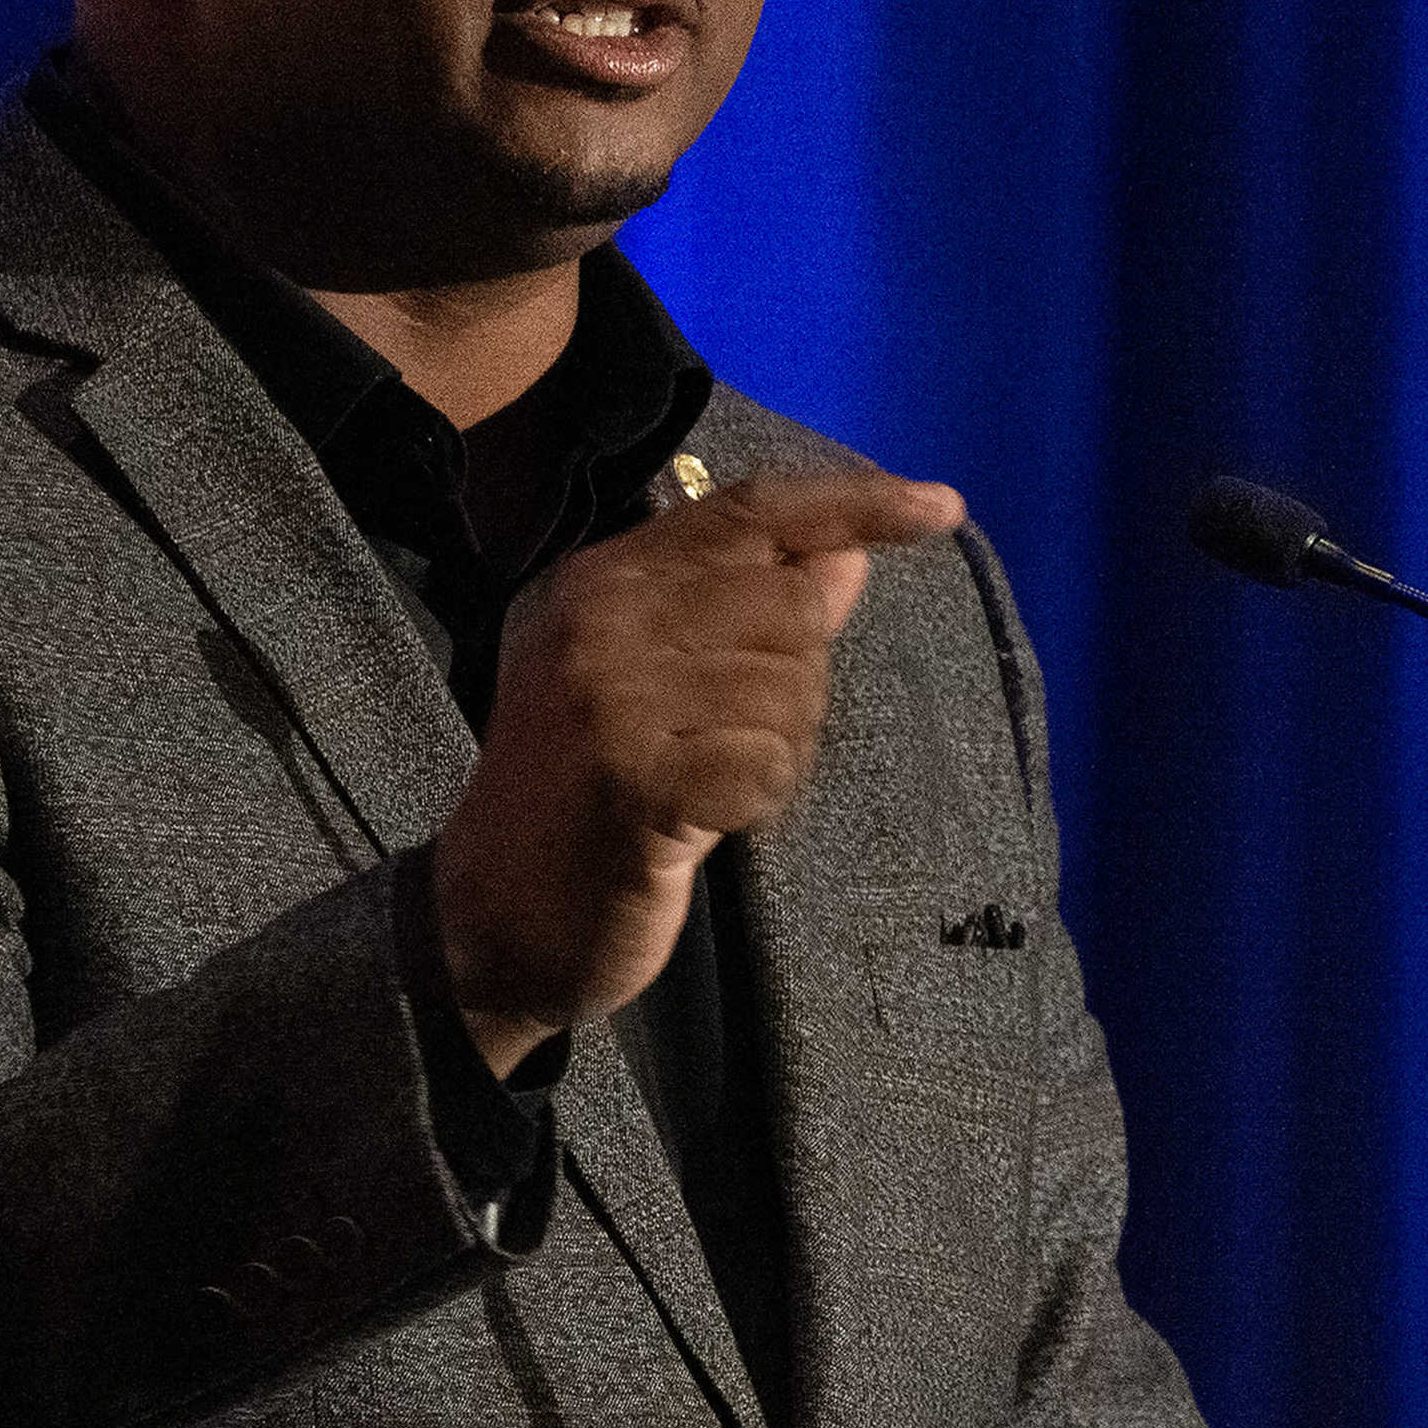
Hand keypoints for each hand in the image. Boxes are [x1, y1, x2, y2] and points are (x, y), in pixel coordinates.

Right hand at [424, 465, 967, 1066]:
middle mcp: (598, 618)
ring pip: (792, 687)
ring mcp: (611, 695)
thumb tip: (848, 556)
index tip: (940, 506)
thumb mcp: (650, 685)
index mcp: (597, 579)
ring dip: (777, 751)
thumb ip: (741, 614)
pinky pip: (769, 763)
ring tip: (704, 788)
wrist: (487, 925)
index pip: (750, 509)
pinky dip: (760, 800)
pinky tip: (704, 824)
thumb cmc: (582, 804)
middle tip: (727, 745)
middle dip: (796, 682)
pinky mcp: (635, 778)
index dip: (855, 501)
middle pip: (790, 604)